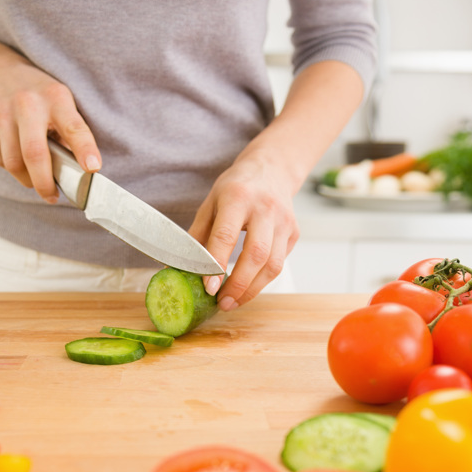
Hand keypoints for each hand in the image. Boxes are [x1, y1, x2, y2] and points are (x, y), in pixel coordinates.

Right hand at [0, 58, 100, 202]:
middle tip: (52, 196)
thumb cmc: (39, 96)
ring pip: (12, 163)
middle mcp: (27, 102)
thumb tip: (77, 172)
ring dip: (27, 179)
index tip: (92, 168)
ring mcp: (1, 110)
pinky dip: (10, 167)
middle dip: (45, 183)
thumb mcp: (61, 103)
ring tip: (36, 179)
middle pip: (34, 154)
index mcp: (56, 97)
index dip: (84, 149)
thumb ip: (68, 133)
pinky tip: (17, 159)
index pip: (73, 127)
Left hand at [189, 149, 299, 310]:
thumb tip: (177, 268)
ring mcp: (284, 222)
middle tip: (222, 303)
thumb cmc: (236, 188)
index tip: (208, 287)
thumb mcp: (210, 203)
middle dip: (239, 284)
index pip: (226, 235)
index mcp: (238, 197)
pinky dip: (262, 280)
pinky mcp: (293, 233)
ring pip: (273, 265)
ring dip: (252, 289)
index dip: (216, 264)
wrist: (272, 169)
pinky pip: (279, 263)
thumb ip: (197, 235)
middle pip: (256, 254)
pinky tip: (247, 287)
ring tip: (233, 302)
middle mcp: (265, 208)